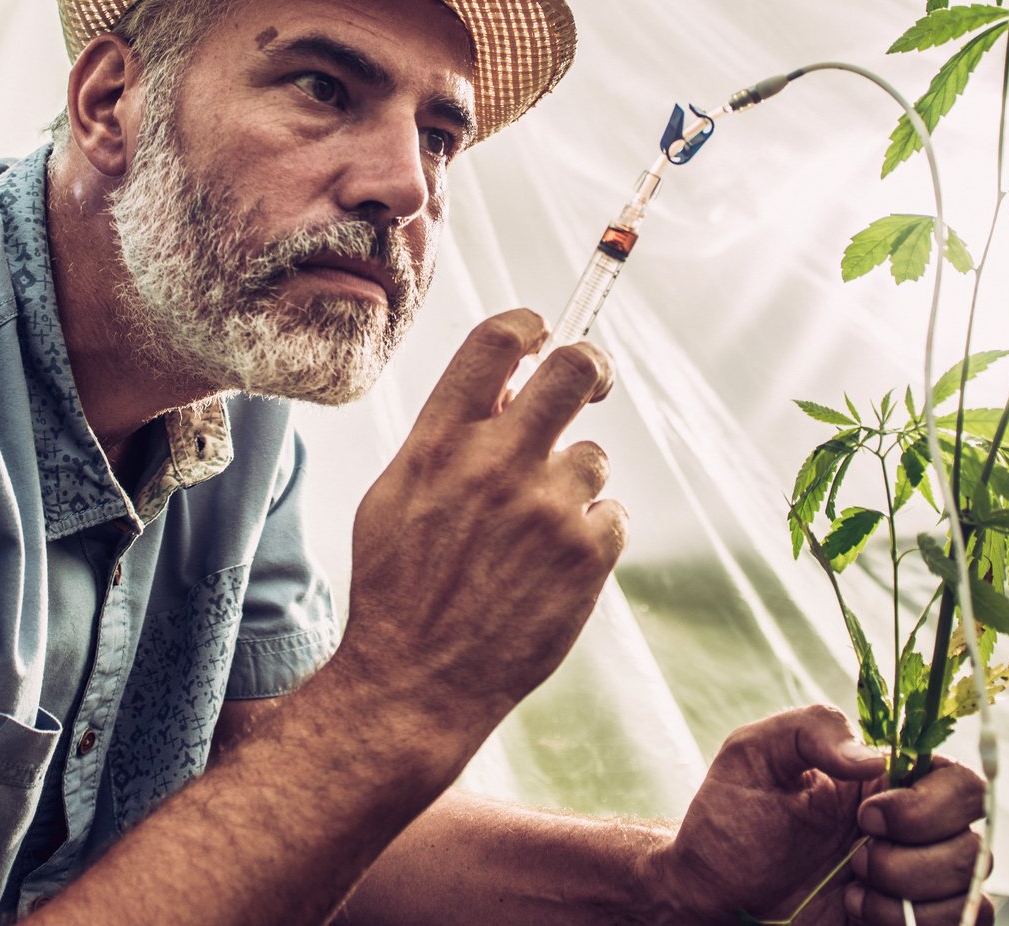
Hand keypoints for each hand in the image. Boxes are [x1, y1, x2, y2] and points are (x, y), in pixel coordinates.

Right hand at [338, 309, 623, 742]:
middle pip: (575, 367)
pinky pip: (612, 516)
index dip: (530, 325)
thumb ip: (447, 434)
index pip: (497, 340)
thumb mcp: (396, 493)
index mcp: (440, 440)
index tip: (544, 335)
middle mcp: (496, 461)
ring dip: (573, 487)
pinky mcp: (587, 553)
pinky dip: (590, 538)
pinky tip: (550, 571)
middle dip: (592, 368)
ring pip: (594, 458)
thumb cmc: (398, 588)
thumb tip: (508, 386)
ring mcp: (547, 506)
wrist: (416, 682)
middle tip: (593, 383)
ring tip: (533, 537)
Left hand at [640, 705, 990, 925]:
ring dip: (907, 892)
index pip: (961, 781)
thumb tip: (875, 758)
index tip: (866, 817)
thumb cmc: (730, 819)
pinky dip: (918, 922)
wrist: (712, 893)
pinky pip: (964, 922)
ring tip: (851, 887)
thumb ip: (811, 729)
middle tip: (853, 856)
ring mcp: (915, 878)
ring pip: (971, 885)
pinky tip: (863, 911)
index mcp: (887, 780)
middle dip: (914, 854)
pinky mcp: (909, 920)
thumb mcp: (753, 754)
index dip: (926, 804)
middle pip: (976, 836)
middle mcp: (913, 827)